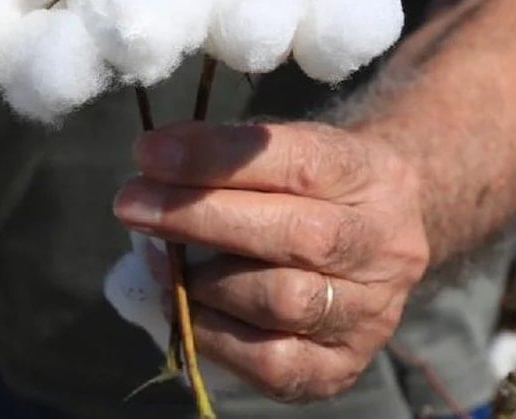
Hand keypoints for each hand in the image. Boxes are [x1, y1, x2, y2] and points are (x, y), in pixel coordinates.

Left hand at [113, 121, 430, 401]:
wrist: (371, 239)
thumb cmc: (308, 186)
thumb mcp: (285, 148)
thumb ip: (229, 153)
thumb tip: (152, 165)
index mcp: (372, 175)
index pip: (298, 162)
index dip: (216, 158)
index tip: (149, 153)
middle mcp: (385, 246)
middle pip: (294, 236)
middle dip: (199, 217)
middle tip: (130, 202)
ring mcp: (371, 314)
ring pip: (282, 301)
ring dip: (202, 279)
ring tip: (156, 256)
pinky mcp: (342, 367)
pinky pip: (271, 363)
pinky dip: (212, 333)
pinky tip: (180, 304)